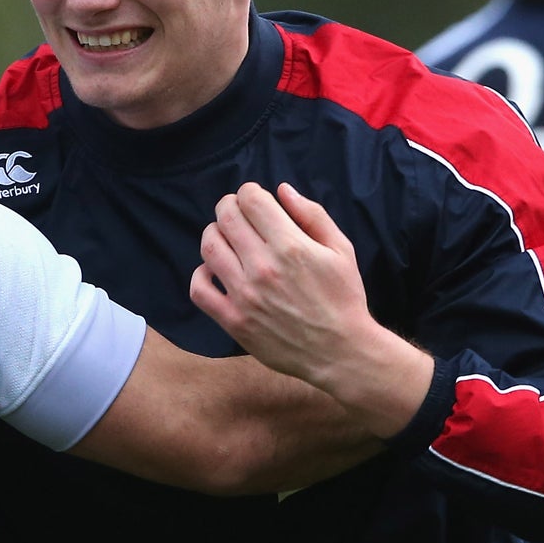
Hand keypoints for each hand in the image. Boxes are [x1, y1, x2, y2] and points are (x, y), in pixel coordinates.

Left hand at [191, 181, 431, 437]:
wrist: (341, 352)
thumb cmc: (344, 299)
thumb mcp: (341, 250)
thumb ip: (312, 215)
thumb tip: (281, 189)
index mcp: (291, 246)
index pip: (251, 200)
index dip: (249, 192)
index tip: (254, 198)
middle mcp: (263, 267)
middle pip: (227, 217)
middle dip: (229, 206)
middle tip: (236, 212)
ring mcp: (244, 295)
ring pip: (209, 246)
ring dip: (215, 233)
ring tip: (226, 237)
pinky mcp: (233, 321)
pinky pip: (199, 289)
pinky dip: (201, 273)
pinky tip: (214, 270)